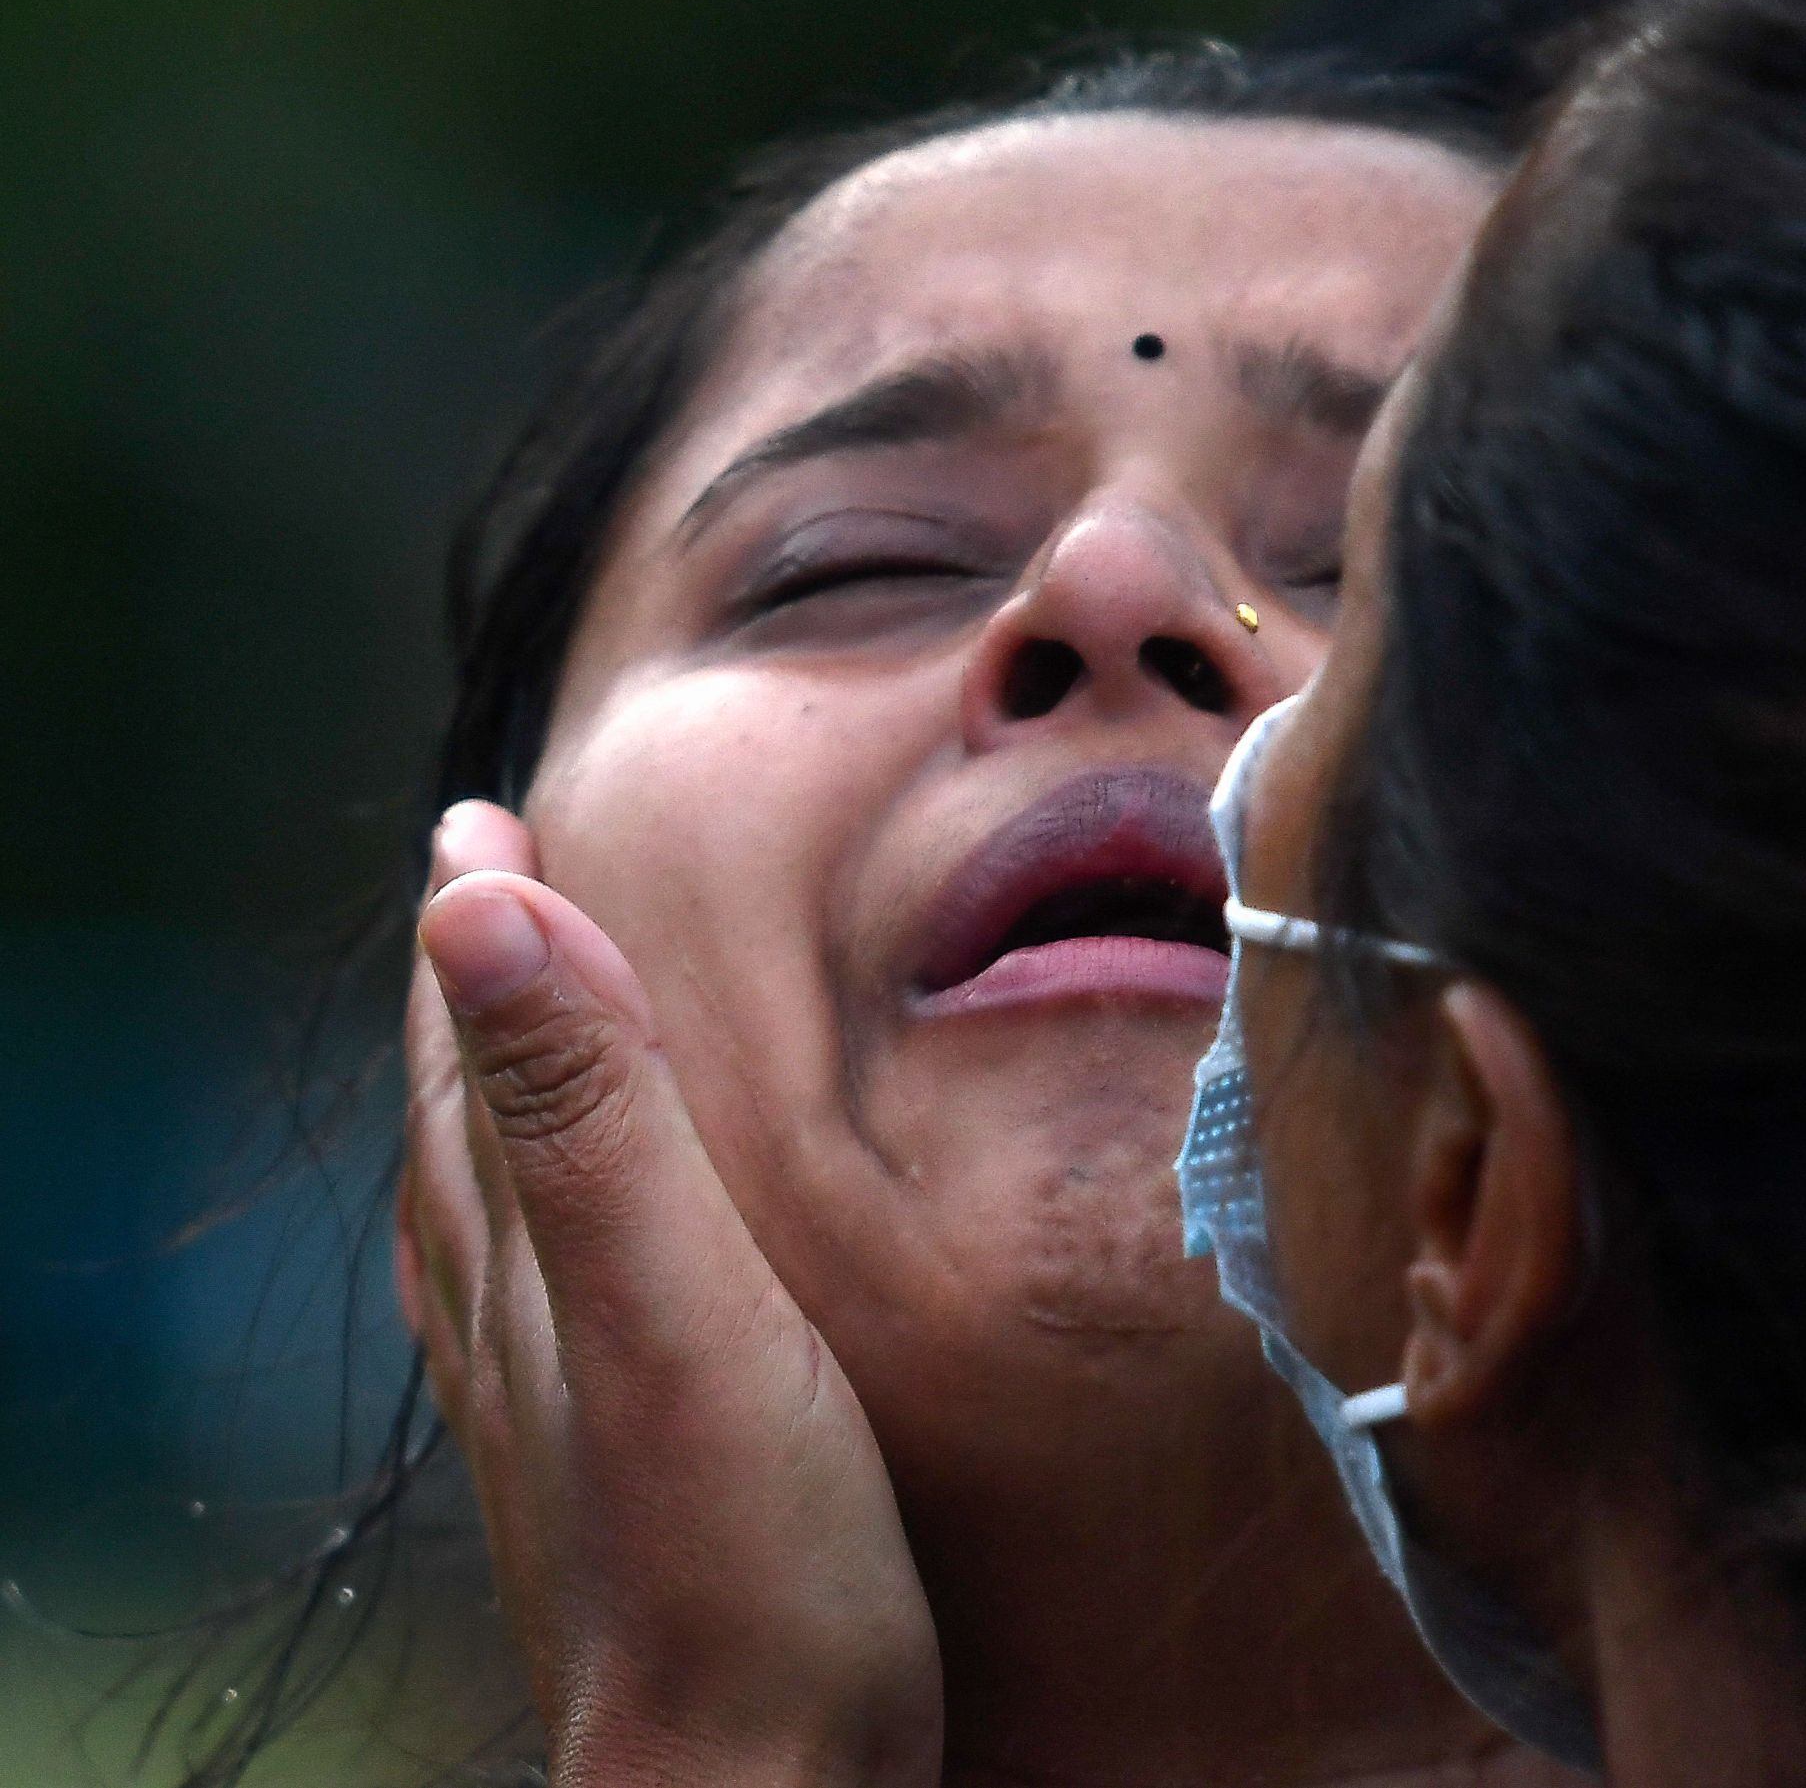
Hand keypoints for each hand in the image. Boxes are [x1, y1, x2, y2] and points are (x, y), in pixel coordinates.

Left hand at [395, 801, 939, 1787]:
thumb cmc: (750, 1570)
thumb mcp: (682, 1310)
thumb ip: (595, 1117)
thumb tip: (480, 912)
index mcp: (529, 1262)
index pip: (481, 1054)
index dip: (484, 932)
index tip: (486, 820)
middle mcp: (515, 1330)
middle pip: (471, 1123)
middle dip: (481, 995)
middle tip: (496, 886)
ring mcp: (551, 1417)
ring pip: (492, 1217)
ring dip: (498, 1102)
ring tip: (516, 1034)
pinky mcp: (609, 1485)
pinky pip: (534, 1308)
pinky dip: (530, 1228)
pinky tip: (553, 1261)